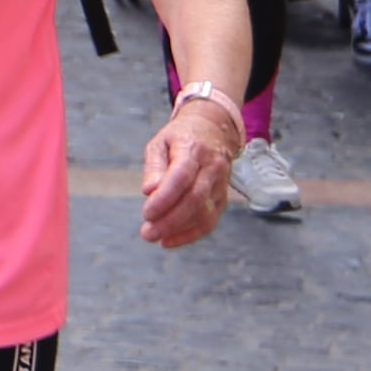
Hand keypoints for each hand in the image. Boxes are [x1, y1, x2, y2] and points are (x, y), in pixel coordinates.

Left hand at [136, 95, 234, 248]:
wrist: (214, 129)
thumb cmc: (180, 138)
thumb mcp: (160, 143)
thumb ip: (154, 167)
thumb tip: (149, 192)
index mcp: (193, 149)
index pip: (181, 177)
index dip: (164, 199)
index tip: (146, 213)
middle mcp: (212, 167)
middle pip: (195, 199)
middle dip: (170, 220)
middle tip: (147, 233)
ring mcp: (221, 184)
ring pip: (204, 213)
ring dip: (179, 230)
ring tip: (155, 237)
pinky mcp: (223, 198)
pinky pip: (210, 220)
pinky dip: (191, 234)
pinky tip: (170, 240)